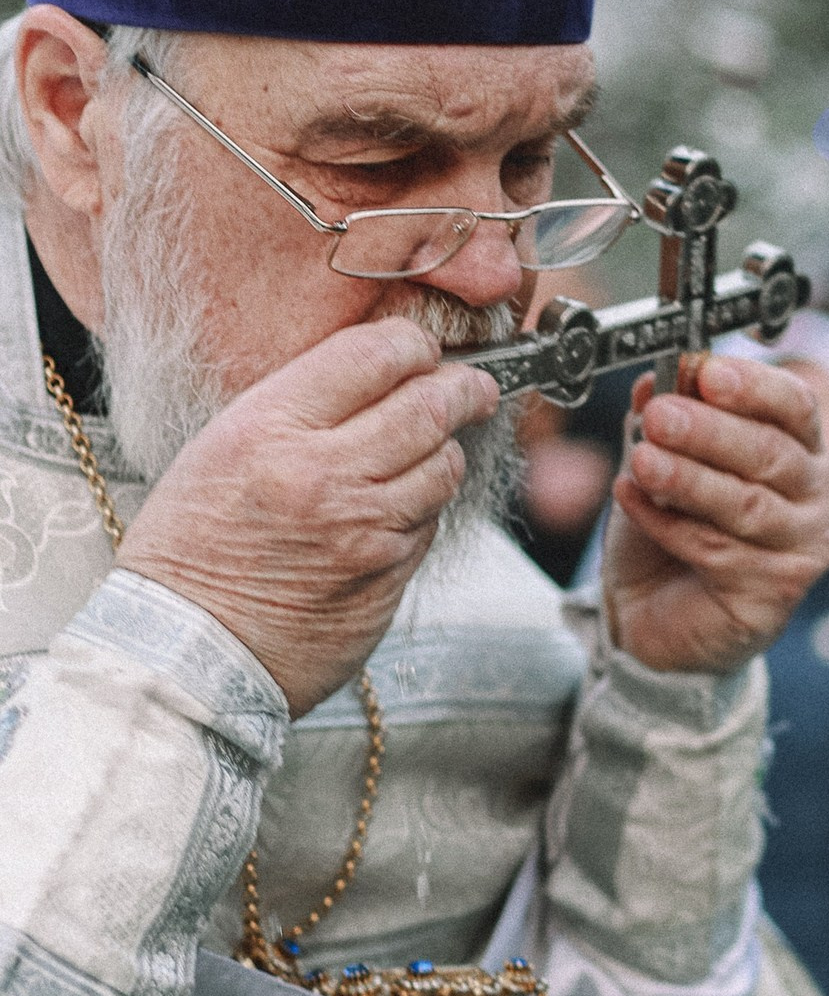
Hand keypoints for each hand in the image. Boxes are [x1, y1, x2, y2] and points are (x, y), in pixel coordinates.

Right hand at [116, 315, 499, 716]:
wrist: (187, 651)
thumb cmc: (192, 548)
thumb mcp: (220, 449)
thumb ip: (298, 407)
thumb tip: (377, 376)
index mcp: (270, 430)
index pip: (370, 357)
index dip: (411, 344)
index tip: (421, 349)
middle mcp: (324, 476)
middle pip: (428, 408)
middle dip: (464, 388)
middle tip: (474, 386)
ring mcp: (364, 531)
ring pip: (444, 467)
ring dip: (449, 449)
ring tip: (440, 444)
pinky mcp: (387, 577)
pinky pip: (430, 522)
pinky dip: (428, 504)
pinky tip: (407, 502)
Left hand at [602, 355, 828, 673]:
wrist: (650, 613)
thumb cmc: (669, 531)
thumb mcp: (661, 461)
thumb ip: (663, 422)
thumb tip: (651, 382)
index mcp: (797, 449)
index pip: (794, 405)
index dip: (753, 386)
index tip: (706, 371)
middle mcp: (812, 495)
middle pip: (770, 452)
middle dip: (710, 430)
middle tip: (661, 415)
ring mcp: (800, 546)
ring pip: (745, 505)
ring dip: (688, 478)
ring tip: (643, 460)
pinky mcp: (775, 590)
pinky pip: (717, 550)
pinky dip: (667, 523)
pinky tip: (630, 498)